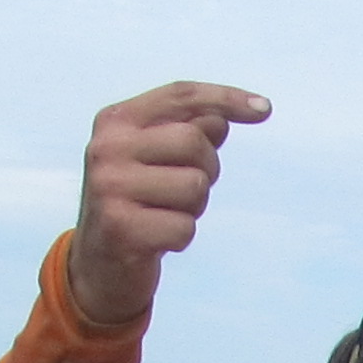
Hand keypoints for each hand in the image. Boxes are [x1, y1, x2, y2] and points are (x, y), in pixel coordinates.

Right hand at [68, 80, 275, 329]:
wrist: (97, 266)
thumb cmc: (137, 204)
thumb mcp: (156, 159)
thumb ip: (187, 132)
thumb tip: (222, 120)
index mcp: (115, 121)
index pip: (180, 96)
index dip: (226, 98)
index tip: (265, 109)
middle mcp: (107, 148)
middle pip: (194, 141)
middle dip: (207, 169)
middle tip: (184, 191)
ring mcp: (110, 187)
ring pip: (195, 186)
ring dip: (194, 207)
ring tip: (166, 214)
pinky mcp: (120, 228)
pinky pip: (185, 227)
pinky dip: (182, 238)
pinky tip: (158, 240)